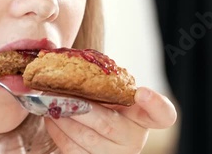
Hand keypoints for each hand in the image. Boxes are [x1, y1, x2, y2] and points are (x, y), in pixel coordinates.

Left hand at [45, 87, 176, 153]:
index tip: (142, 92)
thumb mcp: (109, 92)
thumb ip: (104, 83)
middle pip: (108, 124)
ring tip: (48, 104)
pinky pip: (73, 151)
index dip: (155, 104)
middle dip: (79, 108)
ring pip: (86, 139)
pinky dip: (58, 133)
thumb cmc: (103, 104)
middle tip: (58, 94)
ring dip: (63, 119)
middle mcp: (134, 139)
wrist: (96, 130)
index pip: (163, 114)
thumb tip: (69, 65)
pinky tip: (51, 119)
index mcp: (143, 117)